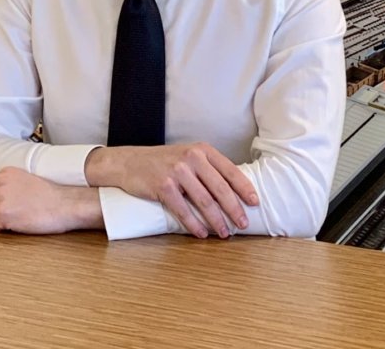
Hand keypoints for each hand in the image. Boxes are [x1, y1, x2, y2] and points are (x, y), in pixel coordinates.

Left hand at [0, 167, 101, 234]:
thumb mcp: (26, 182)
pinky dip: (3, 230)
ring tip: (20, 218)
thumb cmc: (51, 197)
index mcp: (4, 173)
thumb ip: (8, 186)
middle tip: (18, 214)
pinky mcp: (1, 213)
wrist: (65, 204)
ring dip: (0, 222)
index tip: (14, 207)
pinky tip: (19, 224)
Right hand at [85, 143, 257, 238]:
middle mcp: (192, 157)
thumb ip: (208, 168)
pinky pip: (183, 210)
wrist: (129, 162)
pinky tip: (201, 233)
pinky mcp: (163, 186)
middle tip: (243, 224)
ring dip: (217, 221)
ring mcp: (177, 171)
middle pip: (220, 188)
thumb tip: (234, 192)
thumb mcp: (188, 156)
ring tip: (224, 233)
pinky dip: (194, 224)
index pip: (230, 171)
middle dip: (234, 209)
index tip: (255, 203)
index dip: (245, 188)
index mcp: (203, 150)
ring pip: (204, 201)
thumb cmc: (163, 162)